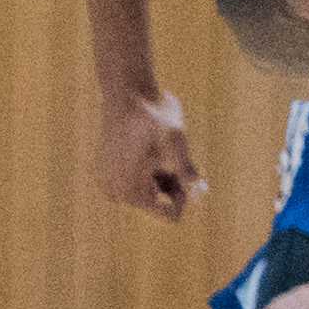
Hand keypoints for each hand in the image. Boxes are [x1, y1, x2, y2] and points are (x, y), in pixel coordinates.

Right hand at [94, 87, 203, 221]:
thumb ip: (187, 171)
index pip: (171, 214)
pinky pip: (138, 182)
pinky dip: (148, 169)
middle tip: (167, 155)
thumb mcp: (176, 143)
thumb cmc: (155, 117)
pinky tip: (144, 148)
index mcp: (131, 193)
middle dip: (171, 183)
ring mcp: (108, 184)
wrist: (127, 94)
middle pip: (160, 204)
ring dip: (161, 175)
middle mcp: (115, 194)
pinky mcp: (107, 173)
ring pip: (150, 192)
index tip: (179, 169)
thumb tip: (201, 192)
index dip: (184, 195)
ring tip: (154, 150)